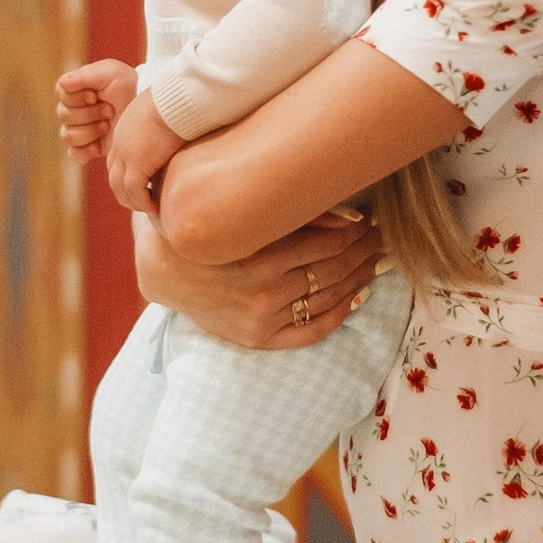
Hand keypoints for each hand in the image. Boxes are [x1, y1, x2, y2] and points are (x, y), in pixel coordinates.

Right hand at [56, 60, 136, 160]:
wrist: (144, 105)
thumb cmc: (125, 84)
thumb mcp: (110, 72)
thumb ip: (85, 76)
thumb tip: (63, 83)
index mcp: (74, 90)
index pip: (62, 94)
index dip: (78, 97)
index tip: (95, 96)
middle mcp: (71, 110)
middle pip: (65, 115)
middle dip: (90, 113)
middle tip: (110, 110)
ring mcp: (78, 130)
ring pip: (68, 135)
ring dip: (90, 130)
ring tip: (107, 125)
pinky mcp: (88, 147)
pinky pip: (75, 154)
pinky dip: (85, 151)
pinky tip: (98, 145)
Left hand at [106, 90, 186, 213]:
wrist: (175, 98)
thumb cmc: (177, 103)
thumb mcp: (161, 115)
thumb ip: (160, 128)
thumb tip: (176, 134)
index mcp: (124, 133)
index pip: (116, 162)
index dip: (125, 177)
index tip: (140, 187)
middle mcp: (120, 145)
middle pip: (114, 178)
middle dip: (125, 194)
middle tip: (143, 203)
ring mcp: (126, 155)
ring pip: (120, 188)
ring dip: (134, 201)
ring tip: (150, 208)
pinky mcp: (137, 164)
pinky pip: (135, 191)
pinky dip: (143, 202)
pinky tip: (155, 206)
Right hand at [133, 206, 384, 349]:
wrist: (161, 268)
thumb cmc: (199, 223)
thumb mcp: (234, 205)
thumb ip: (284, 206)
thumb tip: (346, 212)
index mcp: (257, 254)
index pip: (327, 243)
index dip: (356, 231)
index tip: (371, 219)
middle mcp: (262, 290)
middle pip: (333, 269)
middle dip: (363, 250)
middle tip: (381, 236)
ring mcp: (261, 318)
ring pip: (328, 297)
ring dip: (359, 276)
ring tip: (376, 260)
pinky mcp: (257, 337)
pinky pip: (311, 330)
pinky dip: (340, 313)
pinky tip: (358, 296)